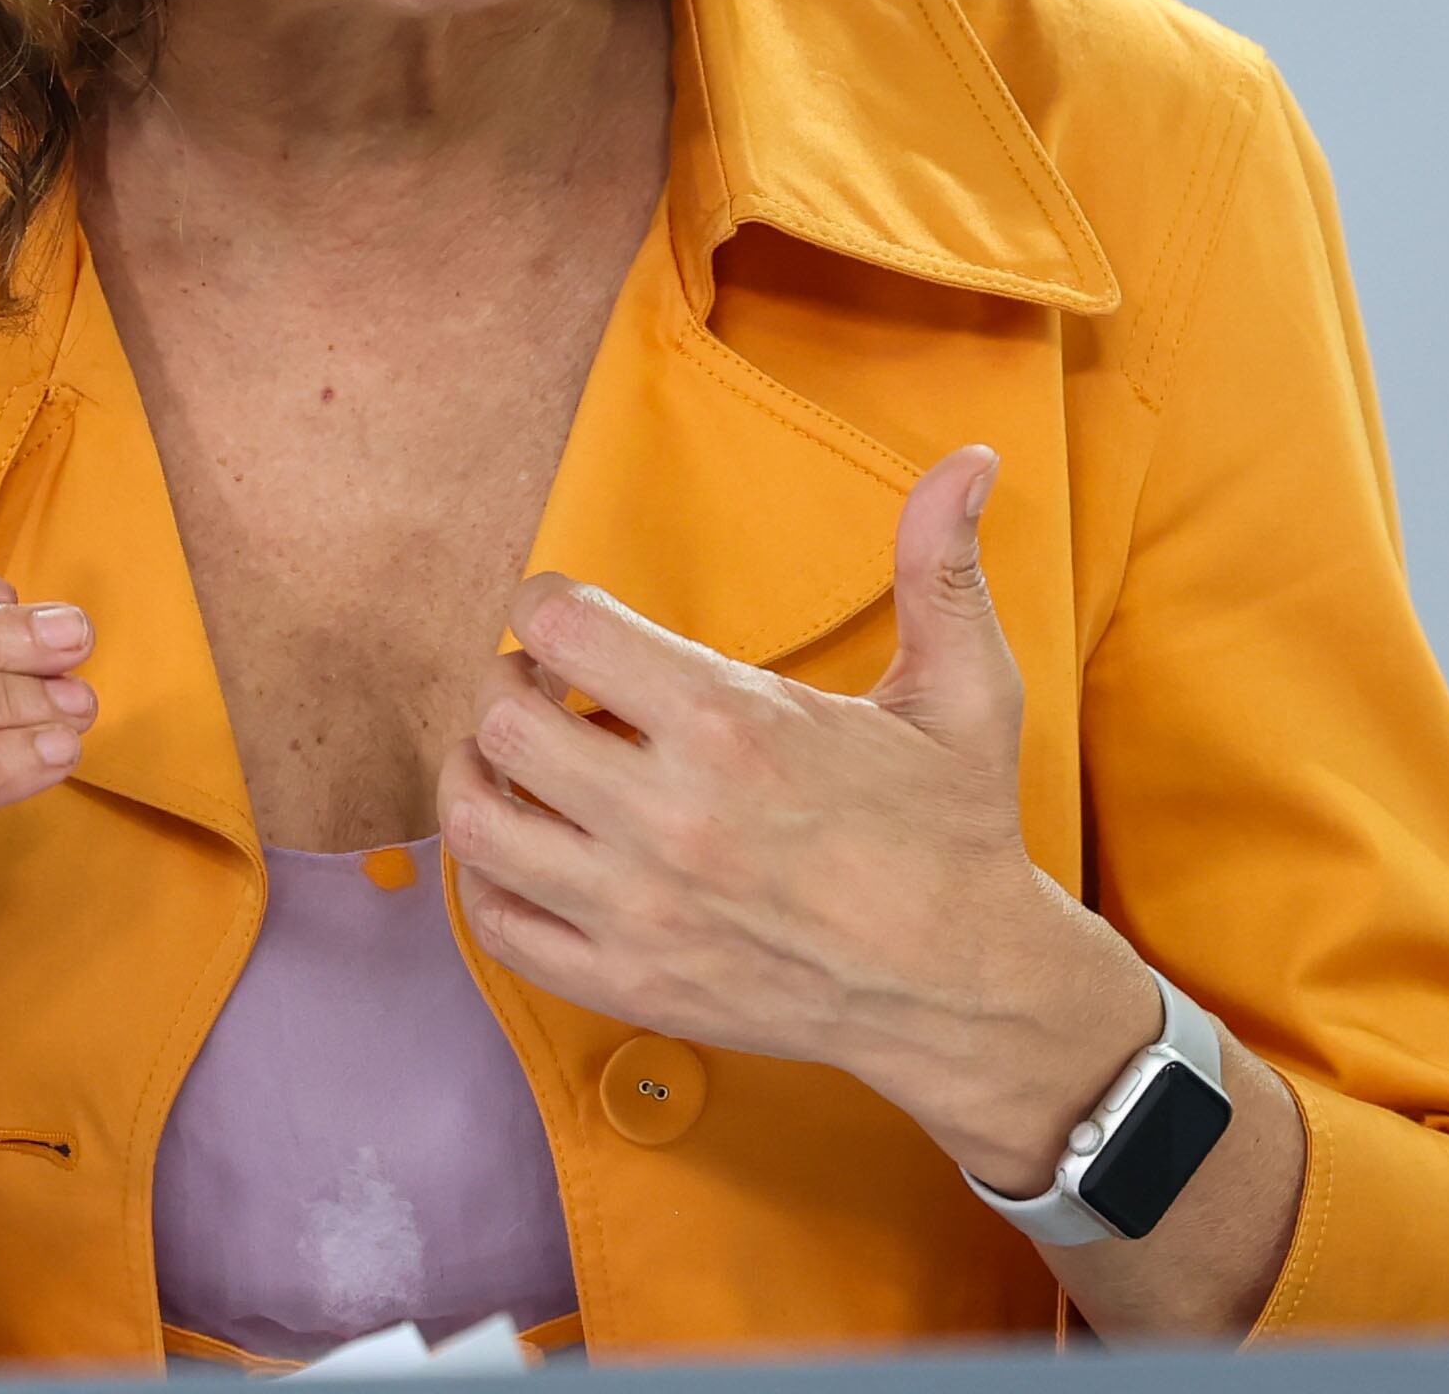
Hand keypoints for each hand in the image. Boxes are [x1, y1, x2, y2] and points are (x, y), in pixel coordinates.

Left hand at [440, 444, 1157, 1188]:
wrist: (970, 992)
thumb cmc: (957, 831)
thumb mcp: (965, 689)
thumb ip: (942, 564)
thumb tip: (971, 456)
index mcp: (735, 726)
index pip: (562, 625)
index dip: (546, 601)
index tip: (567, 614)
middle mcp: (673, 819)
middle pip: (502, 720)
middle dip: (508, 682)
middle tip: (541, 684)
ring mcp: (643, 911)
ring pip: (477, 824)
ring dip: (478, 777)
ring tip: (516, 761)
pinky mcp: (631, 984)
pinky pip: (498, 926)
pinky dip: (487, 881)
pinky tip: (530, 846)